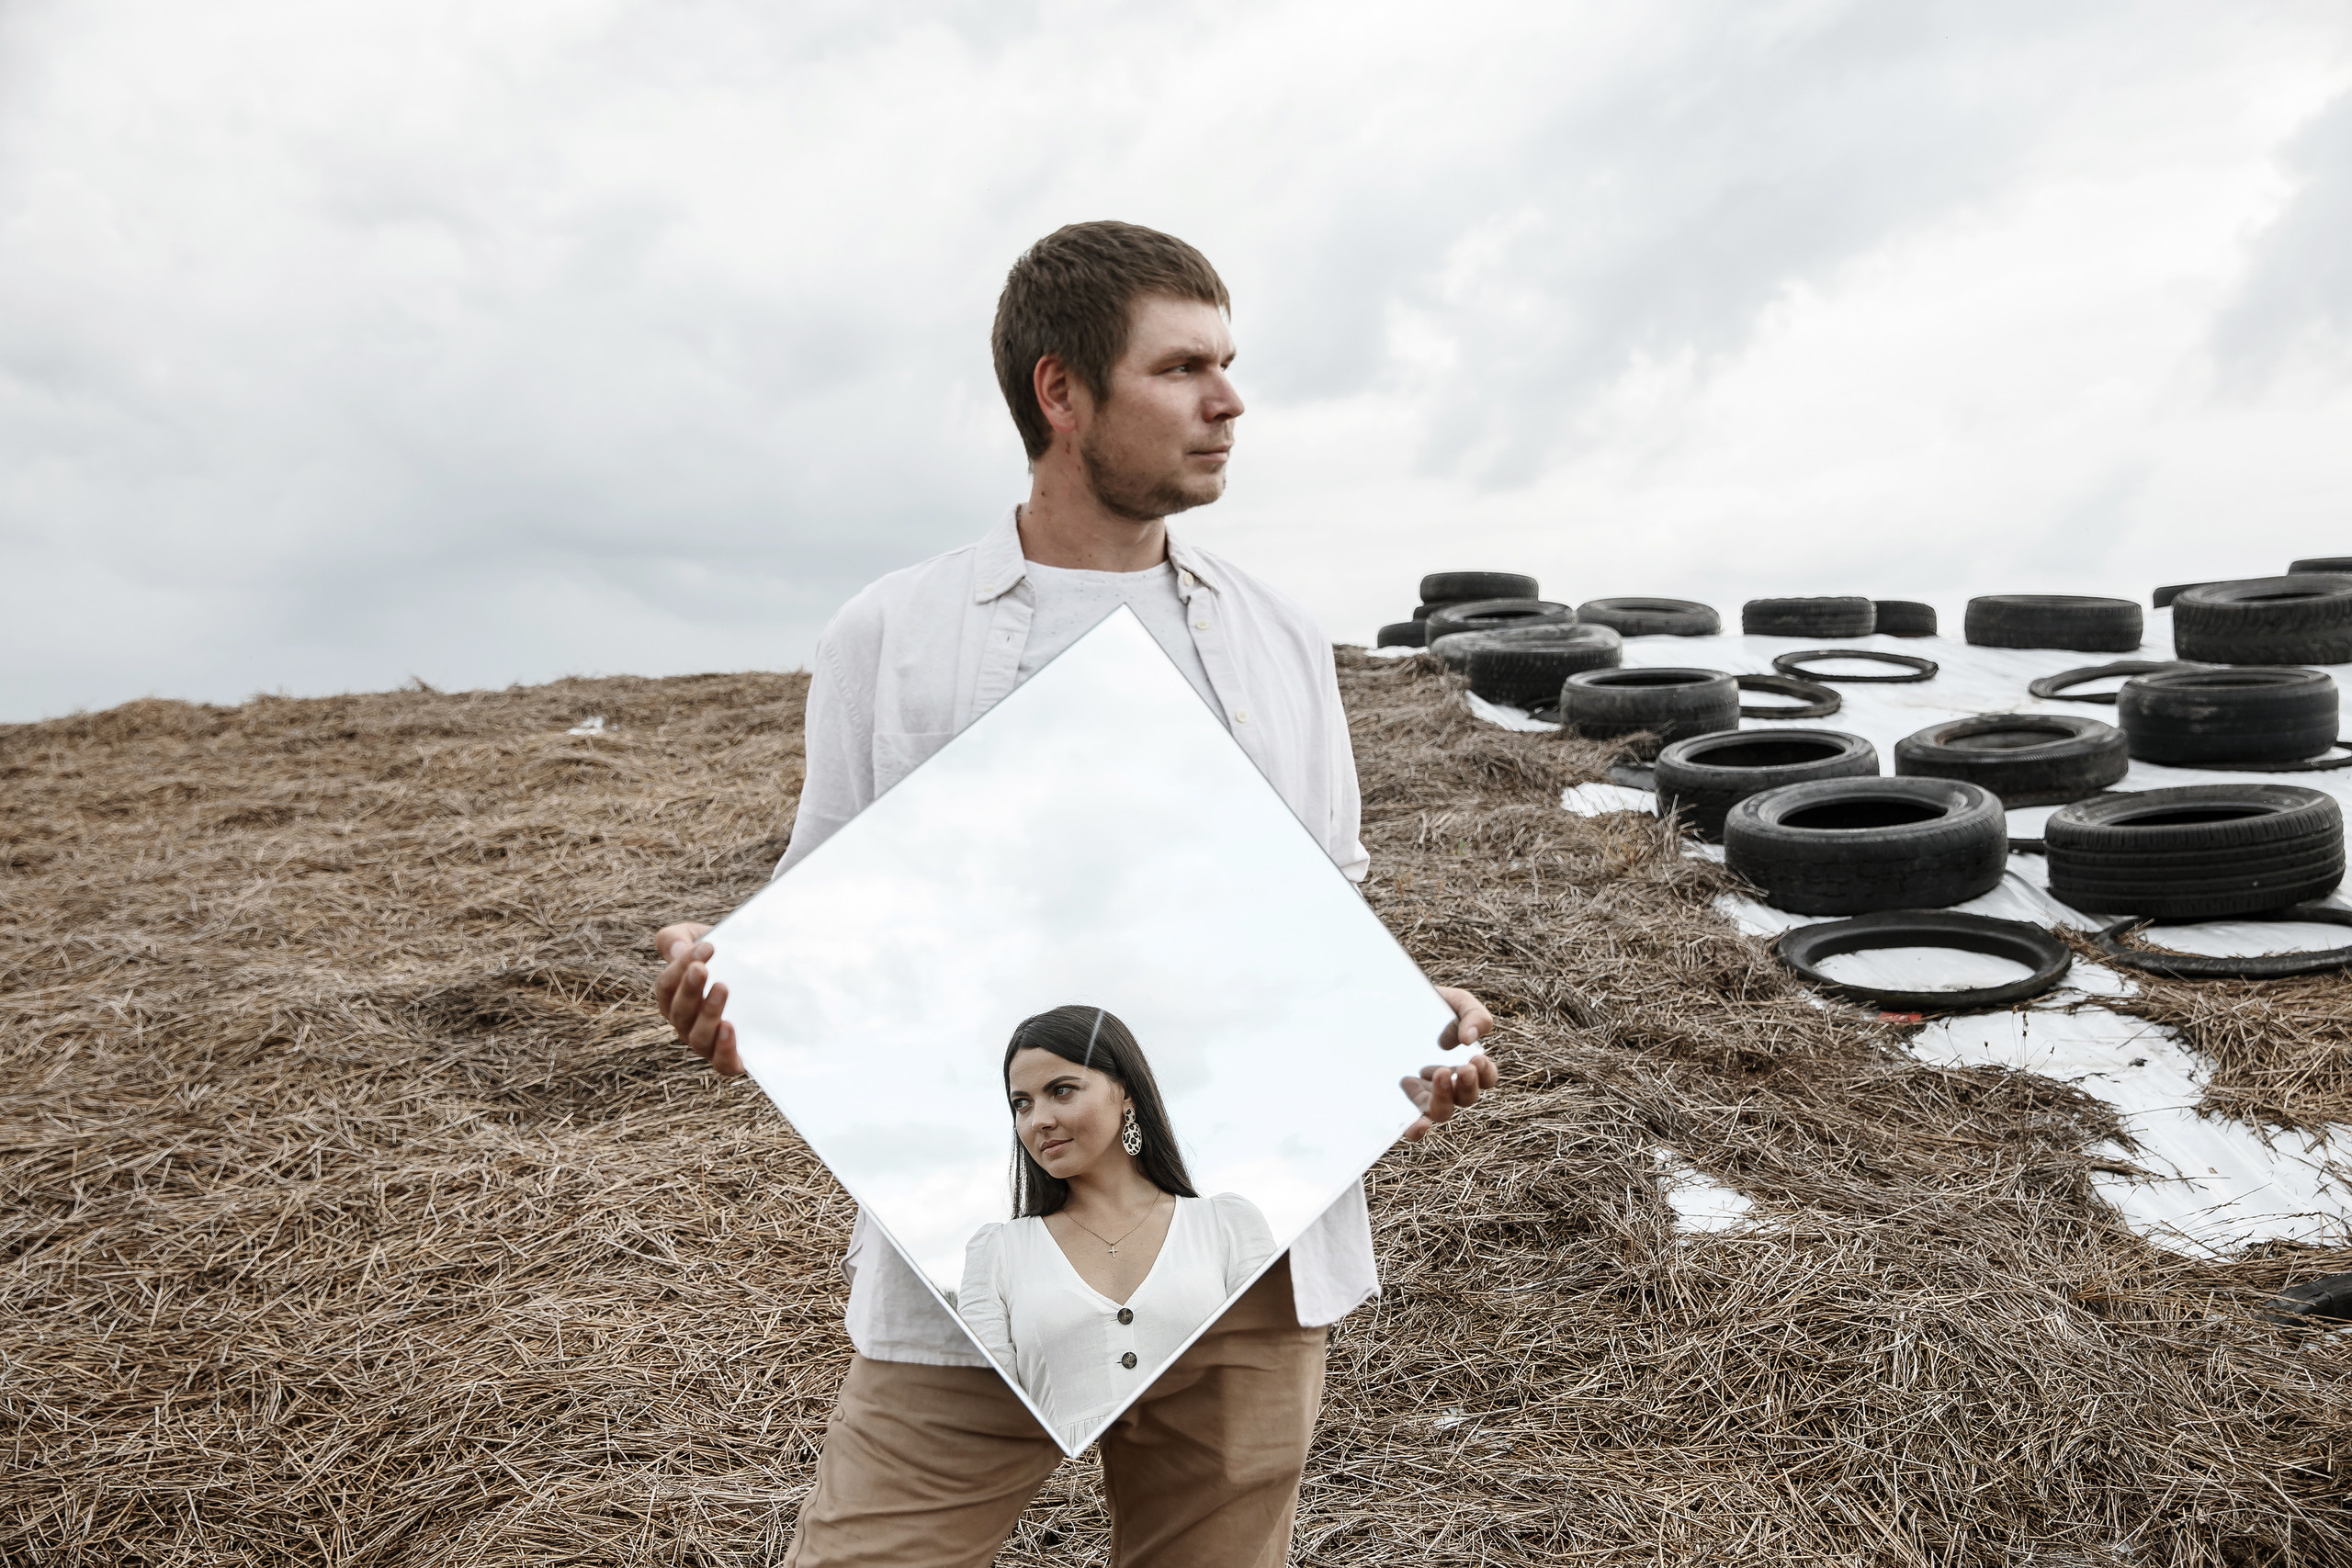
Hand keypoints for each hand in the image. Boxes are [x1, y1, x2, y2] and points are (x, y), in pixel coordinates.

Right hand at [653, 921, 743, 1075]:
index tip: (707, 946)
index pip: (667, 986)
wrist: (759, 976)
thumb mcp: (698, 939)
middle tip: (702, 969)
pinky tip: (730, 1027)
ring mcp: (707, 1043)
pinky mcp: (731, 1058)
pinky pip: (722, 1063)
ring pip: (699, 1037)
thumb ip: (676, 940)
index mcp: (673, 999)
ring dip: (708, 1014)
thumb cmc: (723, 956)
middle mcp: (686, 1024)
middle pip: (680, 1012)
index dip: (681, 967)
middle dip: (689, 990)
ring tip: (722, 988)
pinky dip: (724, 1049)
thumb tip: (678, 951)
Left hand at [1399, 986, 1497, 1141]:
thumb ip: (1474, 1015)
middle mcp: (1446, 1082)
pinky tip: (1418, 1124)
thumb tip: (1472, 1040)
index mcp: (1464, 1062)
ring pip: (1441, 1112)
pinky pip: (1411, 1124)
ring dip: (1444, 1100)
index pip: (1485, 1078)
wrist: (1387, 1000)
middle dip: (1467, 1086)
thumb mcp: (1455, 1002)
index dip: (1485, 1074)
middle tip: (1461, 1069)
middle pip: (1466, 1098)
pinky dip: (1417, 1130)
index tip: (1476, 1059)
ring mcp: (1422, 1092)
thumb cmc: (1428, 1002)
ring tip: (1437, 1074)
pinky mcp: (1399, 1099)